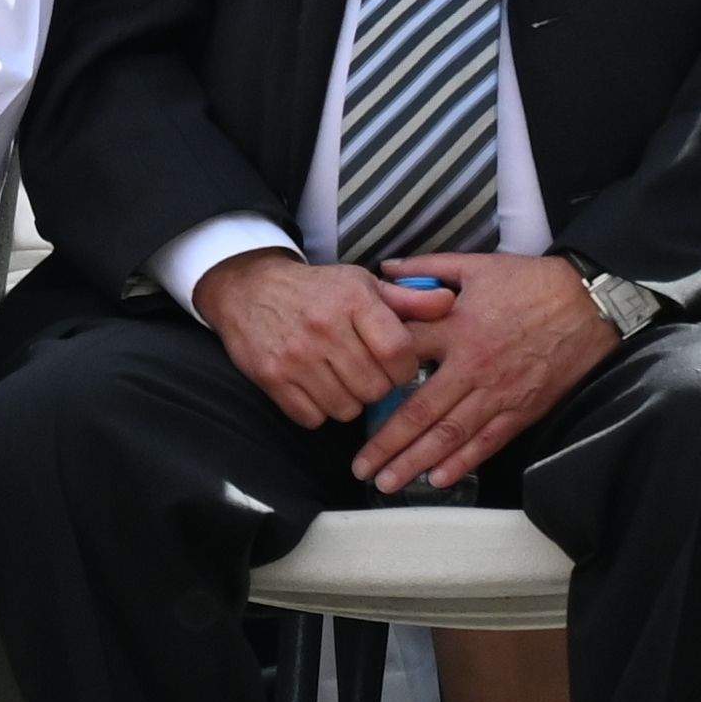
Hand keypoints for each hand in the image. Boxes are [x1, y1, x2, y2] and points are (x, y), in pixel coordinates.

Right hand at [192, 252, 418, 432]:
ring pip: (346, 409)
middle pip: (375, 388)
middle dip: (378, 387)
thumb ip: (408, 300)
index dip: (405, 368)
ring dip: (349, 401)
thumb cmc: (317, 290)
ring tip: (342, 380)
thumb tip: (450, 303)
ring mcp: (295, 356)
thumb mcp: (362, 284)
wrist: (250, 288)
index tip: (396, 365)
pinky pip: (313, 418)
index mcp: (353, 301)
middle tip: (367, 374)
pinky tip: (317, 388)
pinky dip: (319, 410)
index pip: (399, 352)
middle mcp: (324, 328)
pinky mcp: (272, 378)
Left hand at [352, 251, 616, 496]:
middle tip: (360, 467)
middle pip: (419, 411)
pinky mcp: (522, 409)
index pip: (403, 356)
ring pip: (449, 434)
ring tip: (388, 483)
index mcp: (456, 328)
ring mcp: (497, 392)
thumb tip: (385, 268)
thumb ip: (427, 268)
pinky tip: (439, 479)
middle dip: (387, 443)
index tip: (350, 397)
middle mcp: (471, 366)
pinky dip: (463, 463)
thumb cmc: (531, 282)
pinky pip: (487, 442)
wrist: (588, 304)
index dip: (372, 376)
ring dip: (416, 461)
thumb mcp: (476, 265)